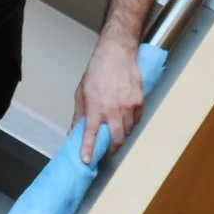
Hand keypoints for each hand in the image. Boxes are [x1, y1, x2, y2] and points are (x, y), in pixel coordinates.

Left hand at [72, 37, 145, 165]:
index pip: (90, 134)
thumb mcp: (82, 91)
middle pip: (115, 139)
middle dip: (111, 149)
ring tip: (116, 134)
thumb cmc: (98, 70)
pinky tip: (126, 120)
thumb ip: (79, 113)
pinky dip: (131, 123)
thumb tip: (74, 129)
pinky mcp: (140, 102)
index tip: (86, 160)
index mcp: (95, 107)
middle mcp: (112, 110)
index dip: (88, 149)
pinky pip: (137, 120)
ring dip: (121, 136)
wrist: (117, 53)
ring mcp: (128, 107)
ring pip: (128, 131)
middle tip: (107, 151)